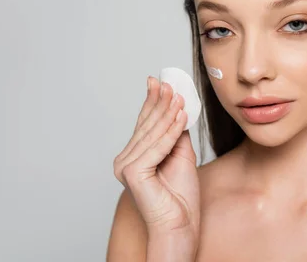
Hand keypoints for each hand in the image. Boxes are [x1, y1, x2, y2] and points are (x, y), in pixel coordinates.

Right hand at [113, 77, 200, 239]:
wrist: (181, 224)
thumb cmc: (180, 195)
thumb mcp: (181, 154)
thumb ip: (176, 133)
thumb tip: (178, 107)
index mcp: (133, 156)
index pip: (143, 124)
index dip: (152, 102)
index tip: (159, 82)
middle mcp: (124, 160)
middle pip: (146, 126)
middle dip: (161, 103)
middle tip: (171, 84)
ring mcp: (126, 167)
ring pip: (153, 134)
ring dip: (169, 113)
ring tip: (180, 97)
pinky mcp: (133, 173)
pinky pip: (158, 146)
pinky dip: (172, 130)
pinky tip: (181, 117)